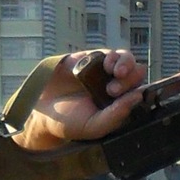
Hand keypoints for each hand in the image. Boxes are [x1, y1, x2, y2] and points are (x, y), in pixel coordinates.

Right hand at [12, 49, 147, 151]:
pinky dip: (110, 57)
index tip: (129, 96)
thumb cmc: (69, 123)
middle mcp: (115, 85)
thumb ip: (116, 115)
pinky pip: (106, 53)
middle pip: (136, 73)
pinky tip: (105, 65)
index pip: (140, 92)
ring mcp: (102, 71)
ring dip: (125, 63)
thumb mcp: (94, 126)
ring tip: (116, 73)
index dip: (140, 90)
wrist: (39, 112)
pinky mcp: (89, 59)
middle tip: (112, 90)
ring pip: (126, 59)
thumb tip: (138, 97)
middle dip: (130, 78)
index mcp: (120, 103)